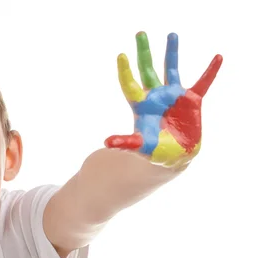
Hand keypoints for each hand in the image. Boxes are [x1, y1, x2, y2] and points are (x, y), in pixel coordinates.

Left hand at [104, 32, 222, 168]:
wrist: (175, 157)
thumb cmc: (154, 151)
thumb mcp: (140, 147)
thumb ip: (126, 143)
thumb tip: (107, 142)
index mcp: (141, 106)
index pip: (130, 84)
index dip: (125, 71)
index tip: (121, 55)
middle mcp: (156, 96)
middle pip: (147, 70)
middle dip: (143, 52)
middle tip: (140, 34)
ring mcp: (173, 96)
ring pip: (171, 70)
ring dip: (171, 53)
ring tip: (171, 35)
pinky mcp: (191, 101)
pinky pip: (203, 83)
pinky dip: (210, 71)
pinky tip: (218, 57)